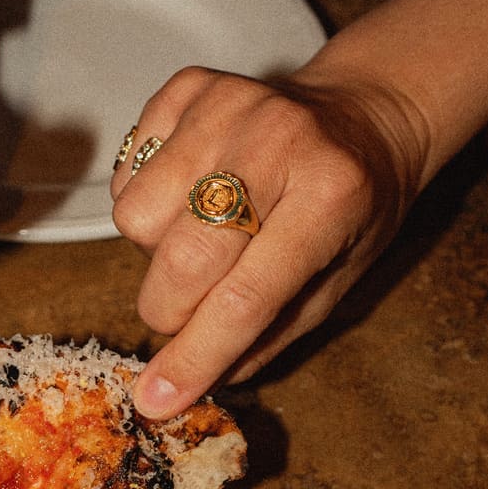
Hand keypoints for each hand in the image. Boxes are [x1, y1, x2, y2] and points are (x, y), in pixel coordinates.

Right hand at [109, 65, 429, 417]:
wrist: (362, 114)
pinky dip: (144, 202)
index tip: (155, 402)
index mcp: (331, 194)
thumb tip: (183, 387)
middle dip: (168, 312)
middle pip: (181, 260)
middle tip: (188, 310)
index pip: (245, 297)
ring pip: (137, 218)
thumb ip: (266, 335)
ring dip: (156, 250)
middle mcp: (277, 139)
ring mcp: (228, 104)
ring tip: (199, 236)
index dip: (195, 357)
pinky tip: (186, 195)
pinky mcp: (188, 86)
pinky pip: (125, 175)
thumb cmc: (353, 211)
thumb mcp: (337, 285)